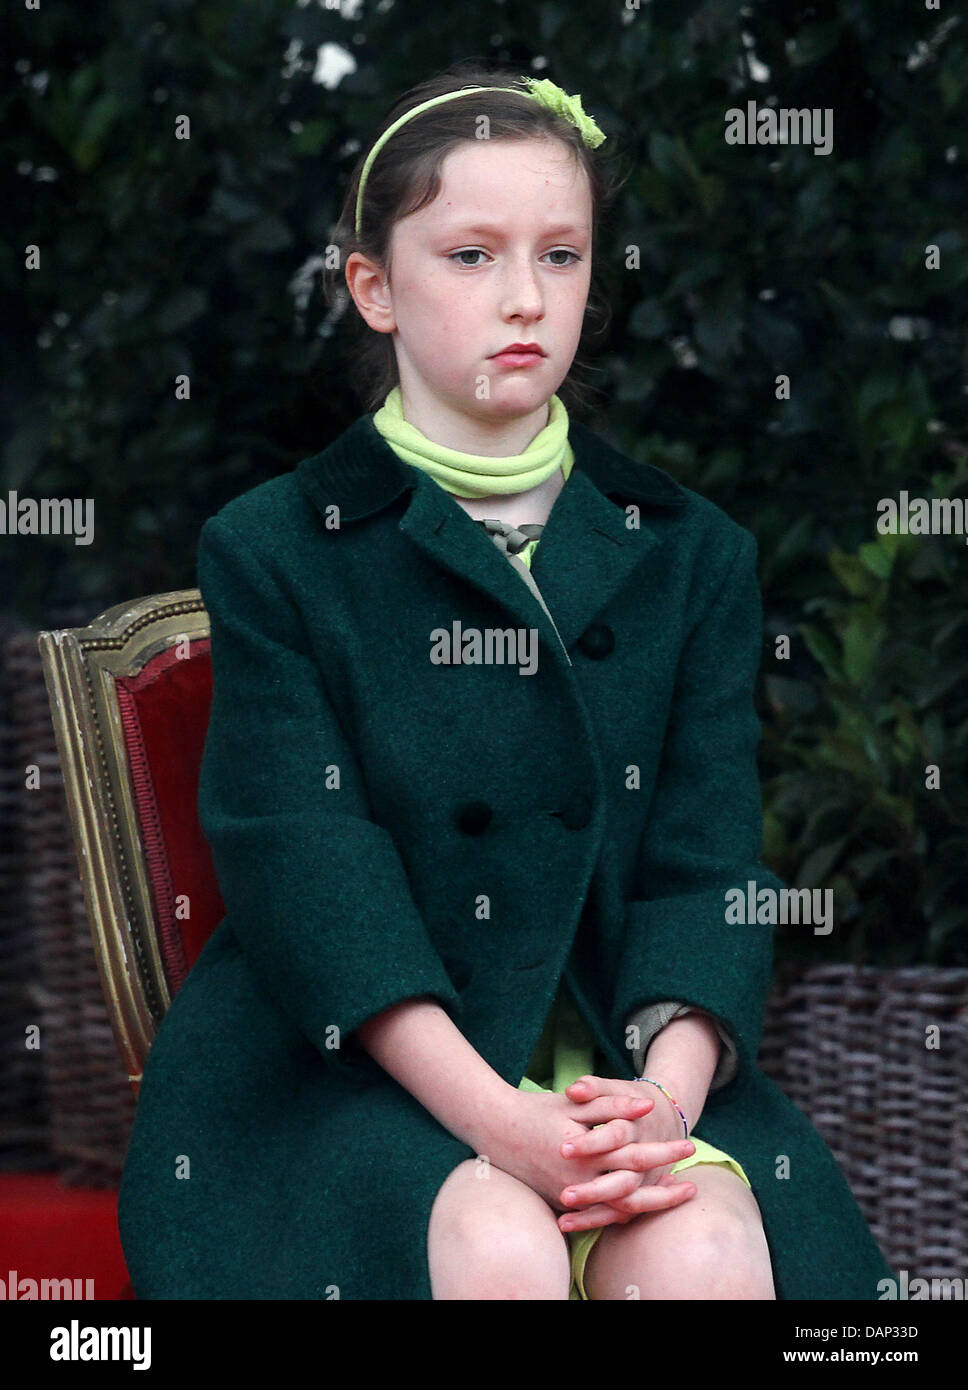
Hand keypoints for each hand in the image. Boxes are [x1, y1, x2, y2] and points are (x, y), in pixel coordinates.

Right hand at [478, 1086, 695, 1220]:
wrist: (494, 1128)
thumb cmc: (536, 1110)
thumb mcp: (575, 1103)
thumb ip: (612, 1105)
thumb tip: (648, 1106)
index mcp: (586, 1152)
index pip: (634, 1156)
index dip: (663, 1153)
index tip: (689, 1147)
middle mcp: (579, 1179)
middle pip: (633, 1187)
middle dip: (664, 1185)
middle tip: (693, 1182)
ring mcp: (569, 1195)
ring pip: (618, 1208)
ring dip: (650, 1203)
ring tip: (676, 1196)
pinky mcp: (562, 1202)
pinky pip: (599, 1214)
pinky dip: (623, 1211)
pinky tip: (642, 1205)